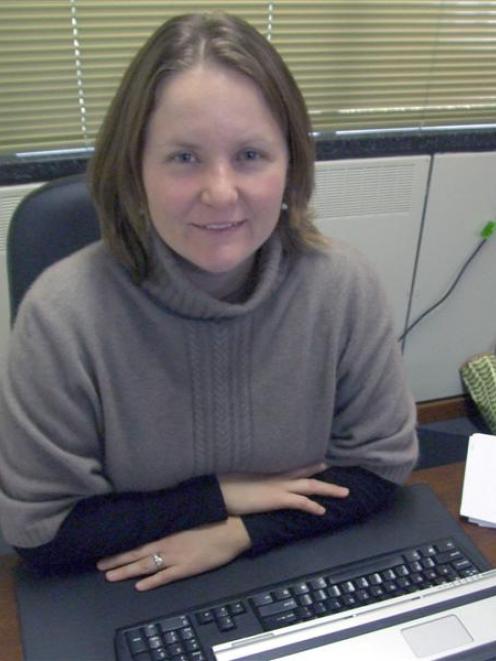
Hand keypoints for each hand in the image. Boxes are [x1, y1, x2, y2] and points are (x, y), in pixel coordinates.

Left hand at [96, 517, 250, 590]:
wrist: (231, 530)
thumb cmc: (211, 520)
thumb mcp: (187, 516)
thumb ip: (171, 521)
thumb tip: (155, 520)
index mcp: (167, 531)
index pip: (139, 541)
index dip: (122, 548)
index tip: (106, 551)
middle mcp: (167, 545)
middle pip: (137, 555)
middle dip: (118, 561)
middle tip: (100, 567)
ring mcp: (176, 558)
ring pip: (146, 566)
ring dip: (127, 572)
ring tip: (110, 577)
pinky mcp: (186, 569)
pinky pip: (165, 577)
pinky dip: (151, 582)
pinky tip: (139, 587)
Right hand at [219, 462, 348, 515]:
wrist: (218, 490)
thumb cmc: (225, 482)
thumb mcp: (241, 473)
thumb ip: (252, 472)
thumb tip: (255, 473)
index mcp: (269, 468)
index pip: (294, 462)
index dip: (308, 461)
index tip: (320, 457)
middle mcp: (277, 475)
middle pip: (307, 471)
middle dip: (323, 469)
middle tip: (338, 466)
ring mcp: (279, 486)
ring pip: (311, 486)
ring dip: (329, 489)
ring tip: (344, 492)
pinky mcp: (277, 499)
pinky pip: (300, 503)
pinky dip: (313, 506)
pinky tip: (323, 511)